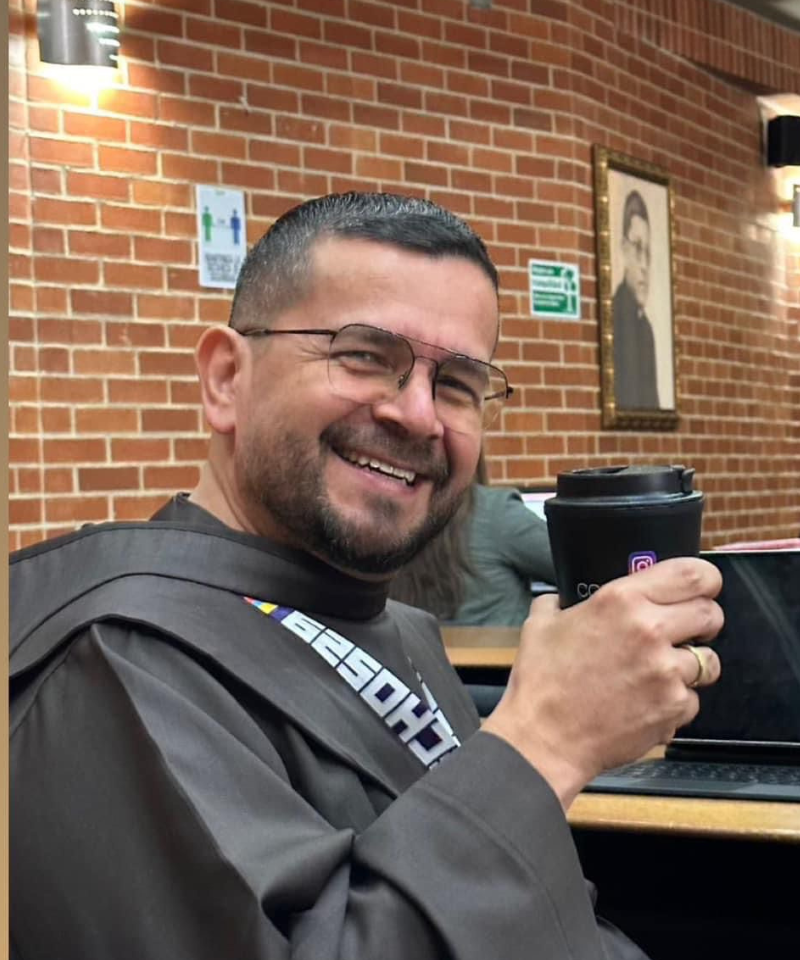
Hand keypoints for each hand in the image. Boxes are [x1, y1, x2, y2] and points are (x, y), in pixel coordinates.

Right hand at [481, 557, 722, 808]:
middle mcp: (650, 630)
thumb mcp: (541, 623)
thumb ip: (560, 601)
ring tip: (660, 673)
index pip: (692, 574)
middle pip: (711, 613)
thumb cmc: (541, 683)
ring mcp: (666, 671)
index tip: (704, 587)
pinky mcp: (673, 707)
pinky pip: (693, 698)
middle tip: (684, 631)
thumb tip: (564, 597)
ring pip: (709, 660)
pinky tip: (647, 702)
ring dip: (690, 665)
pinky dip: (676, 701)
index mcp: (621, 600)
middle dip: (702, 622)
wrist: (544, 738)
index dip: (706, 580)